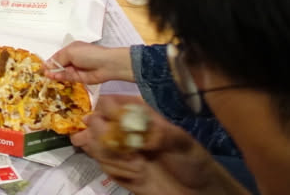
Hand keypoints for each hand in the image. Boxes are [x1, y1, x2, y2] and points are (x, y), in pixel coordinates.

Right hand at [48, 42, 133, 84]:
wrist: (106, 64)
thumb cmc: (88, 54)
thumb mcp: (70, 53)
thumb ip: (58, 60)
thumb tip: (46, 65)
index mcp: (70, 49)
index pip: (57, 56)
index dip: (49, 61)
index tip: (40, 66)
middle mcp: (72, 59)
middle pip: (58, 65)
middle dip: (51, 68)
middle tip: (41, 73)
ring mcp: (76, 69)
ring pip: (62, 72)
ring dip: (54, 73)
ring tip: (46, 75)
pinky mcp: (79, 78)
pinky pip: (68, 78)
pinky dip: (61, 77)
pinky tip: (54, 77)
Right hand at [71, 95, 243, 194]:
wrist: (195, 190)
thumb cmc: (191, 160)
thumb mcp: (182, 143)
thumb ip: (161, 134)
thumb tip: (136, 130)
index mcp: (138, 113)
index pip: (108, 103)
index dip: (106, 113)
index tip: (116, 128)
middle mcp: (123, 127)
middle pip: (94, 123)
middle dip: (105, 139)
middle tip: (130, 153)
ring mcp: (117, 148)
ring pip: (94, 145)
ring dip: (114, 158)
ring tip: (138, 166)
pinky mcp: (116, 168)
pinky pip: (102, 165)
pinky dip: (118, 172)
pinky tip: (137, 175)